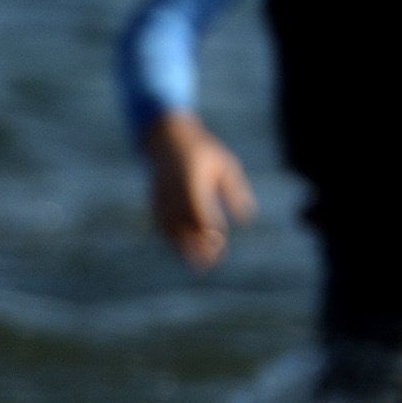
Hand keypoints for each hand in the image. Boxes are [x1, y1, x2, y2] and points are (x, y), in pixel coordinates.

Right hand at [142, 113, 252, 269]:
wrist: (167, 138)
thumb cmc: (203, 152)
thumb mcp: (225, 166)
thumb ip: (235, 191)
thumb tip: (247, 218)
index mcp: (192, 183)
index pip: (200, 214)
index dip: (208, 232)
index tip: (219, 244)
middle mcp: (174, 192)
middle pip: (183, 226)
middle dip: (195, 246)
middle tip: (210, 264)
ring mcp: (161, 197)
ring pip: (169, 228)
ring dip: (182, 247)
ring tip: (196, 265)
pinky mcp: (154, 200)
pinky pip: (161, 224)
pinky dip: (170, 238)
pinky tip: (181, 250)